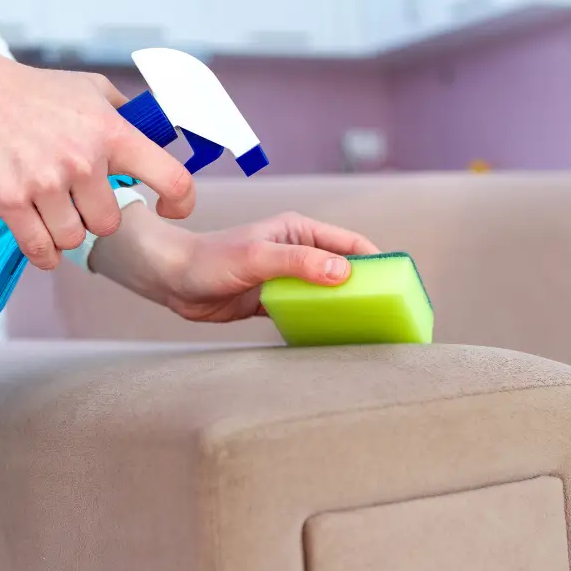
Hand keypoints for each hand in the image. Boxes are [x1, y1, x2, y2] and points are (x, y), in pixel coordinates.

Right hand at [0, 18, 194, 269]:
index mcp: (112, 133)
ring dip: (65, 231)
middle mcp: (83, 160)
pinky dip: (42, 252)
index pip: (172, 179)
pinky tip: (41, 240)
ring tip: (53, 211)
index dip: (180, 202)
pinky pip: (39, 249)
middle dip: (95, 217)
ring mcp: (45, 183)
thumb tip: (161, 135)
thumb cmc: (33, 92)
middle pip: (109, 224)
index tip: (169, 209)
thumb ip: (128, 116)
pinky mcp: (9, 201)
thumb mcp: (92, 90)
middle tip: (78, 200)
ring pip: (73, 239)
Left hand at [89, 205, 379, 322]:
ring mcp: (285, 277)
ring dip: (341, 308)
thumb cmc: (210, 261)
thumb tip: (345, 273)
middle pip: (342, 270)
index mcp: (299, 231)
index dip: (377, 262)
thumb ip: (299, 264)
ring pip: (324, 293)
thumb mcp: (257, 258)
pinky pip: (304, 311)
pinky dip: (318, 322)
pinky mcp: (271, 300)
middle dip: (364, 289)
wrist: (171, 280)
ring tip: (366, 331)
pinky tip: (330, 339)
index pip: (350, 244)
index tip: (399, 285)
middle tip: (387, 316)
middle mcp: (296, 252)